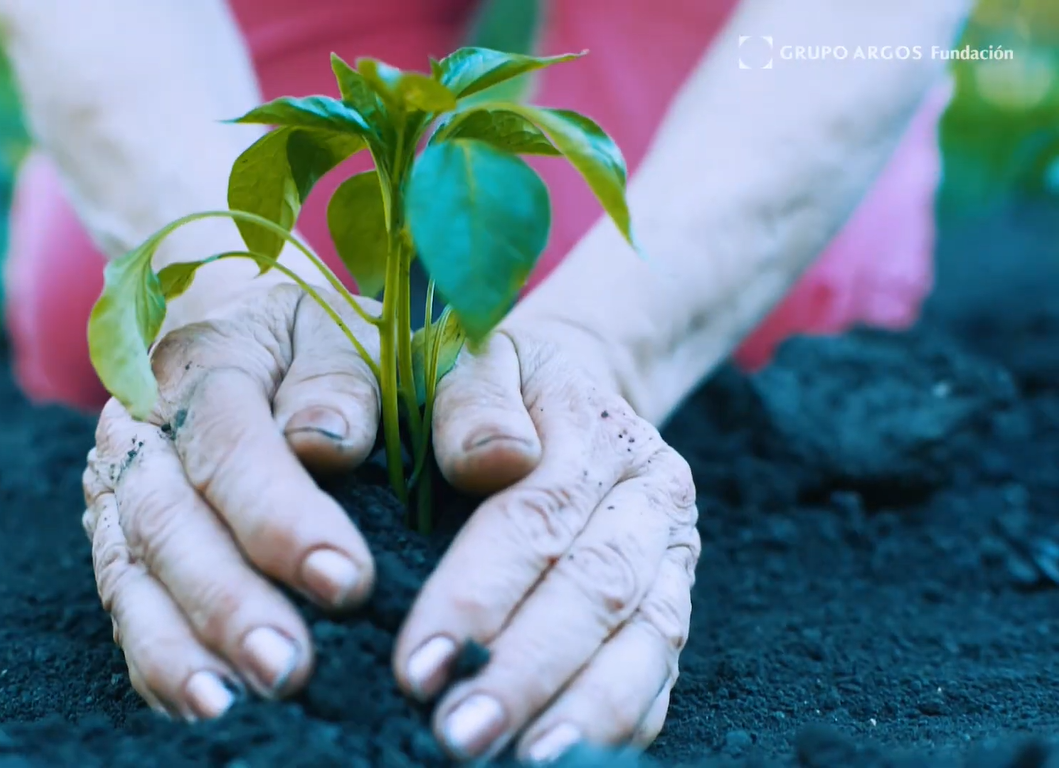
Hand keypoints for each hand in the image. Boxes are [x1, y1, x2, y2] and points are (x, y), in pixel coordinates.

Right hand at [80, 283, 381, 719]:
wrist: (235, 327)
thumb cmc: (315, 343)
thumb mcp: (346, 333)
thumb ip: (345, 380)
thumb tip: (329, 443)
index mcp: (204, 362)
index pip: (230, 443)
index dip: (281, 516)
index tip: (345, 580)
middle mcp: (142, 428)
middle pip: (168, 519)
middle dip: (227, 601)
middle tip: (287, 667)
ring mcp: (118, 489)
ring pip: (131, 572)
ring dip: (176, 647)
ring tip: (225, 705)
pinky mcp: (117, 541)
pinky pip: (124, 606)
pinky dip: (155, 661)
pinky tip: (197, 705)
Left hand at [392, 316, 700, 762]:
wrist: (575, 392)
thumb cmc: (497, 387)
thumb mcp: (474, 359)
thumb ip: (471, 396)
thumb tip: (489, 461)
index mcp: (598, 433)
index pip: (537, 519)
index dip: (478, 596)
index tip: (416, 665)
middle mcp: (652, 499)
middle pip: (596, 593)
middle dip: (524, 673)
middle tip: (456, 736)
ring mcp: (673, 559)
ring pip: (646, 645)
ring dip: (583, 715)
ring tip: (521, 764)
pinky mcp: (672, 609)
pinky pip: (661, 677)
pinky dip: (618, 725)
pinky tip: (562, 759)